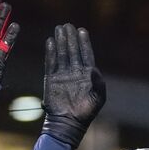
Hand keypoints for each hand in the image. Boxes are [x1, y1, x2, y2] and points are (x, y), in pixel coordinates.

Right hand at [41, 24, 105, 148]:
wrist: (68, 123)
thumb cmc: (86, 112)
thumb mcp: (99, 97)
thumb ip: (98, 82)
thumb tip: (93, 68)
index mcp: (87, 75)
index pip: (86, 54)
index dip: (84, 42)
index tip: (82, 30)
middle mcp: (74, 72)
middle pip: (72, 51)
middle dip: (71, 38)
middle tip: (68, 25)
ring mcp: (62, 75)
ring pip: (61, 54)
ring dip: (60, 41)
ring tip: (59, 29)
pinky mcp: (51, 80)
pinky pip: (51, 63)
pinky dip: (50, 53)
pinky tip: (50, 42)